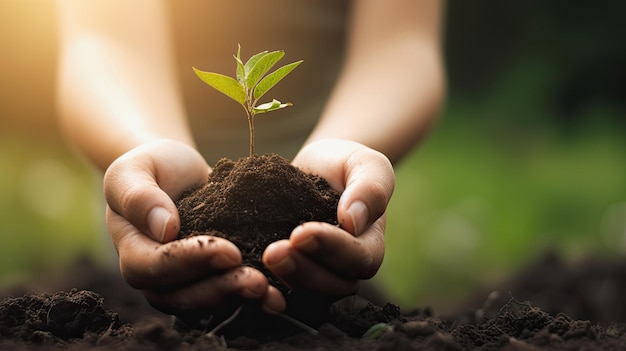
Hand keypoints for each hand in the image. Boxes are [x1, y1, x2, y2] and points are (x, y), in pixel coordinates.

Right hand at [103, 139, 285, 315]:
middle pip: (183, 296)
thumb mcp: (136, 169)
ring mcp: (185, 284)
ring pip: (208, 304)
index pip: (156, 267)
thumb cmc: (153, 167)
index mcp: (133, 252)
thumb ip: (139, 196)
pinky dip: (253, 299)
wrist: (179, 173)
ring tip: (271, 291)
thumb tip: (164, 227)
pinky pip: (229, 297)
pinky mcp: (212, 281)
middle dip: (221, 290)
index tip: (228, 250)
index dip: (191, 261)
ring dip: (239, 299)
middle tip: (256, 281)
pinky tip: (280, 294)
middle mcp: (156, 278)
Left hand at [263, 139, 393, 298]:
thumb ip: (370, 188)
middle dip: (303, 270)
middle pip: (332, 285)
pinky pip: (280, 289)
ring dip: (285, 279)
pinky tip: (246, 272)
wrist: (314, 167)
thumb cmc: (345, 164)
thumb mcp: (365, 164)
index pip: (359, 258)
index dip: (332, 248)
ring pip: (306, 294)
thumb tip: (354, 220)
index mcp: (369, 245)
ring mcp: (316, 274)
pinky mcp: (288, 273)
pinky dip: (266, 286)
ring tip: (264, 257)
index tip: (302, 232)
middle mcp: (345, 268)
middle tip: (274, 252)